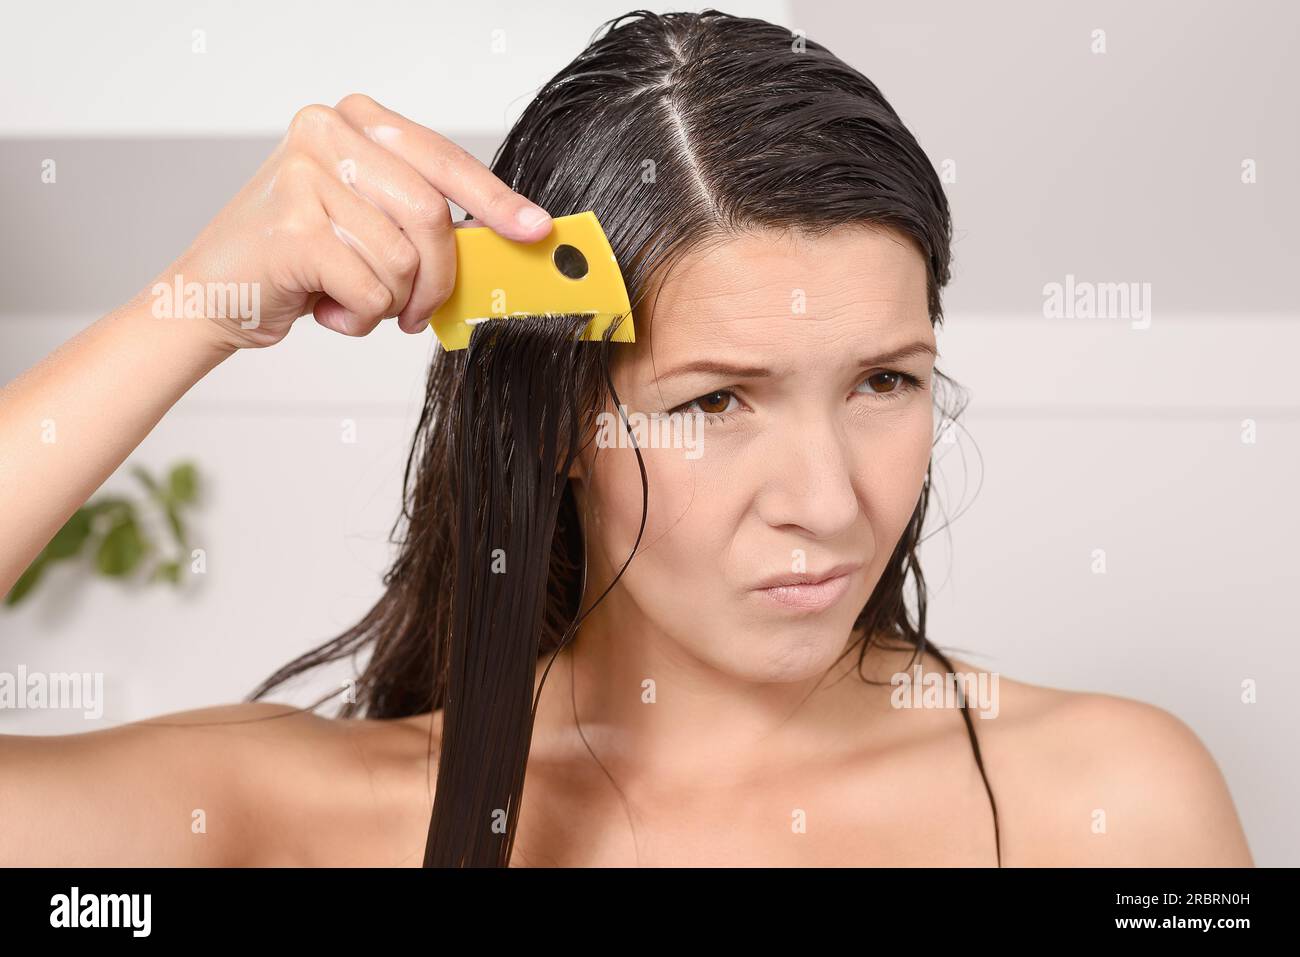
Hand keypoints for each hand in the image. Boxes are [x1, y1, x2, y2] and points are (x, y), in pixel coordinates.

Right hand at [151, 93, 551, 349]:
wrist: (211, 294)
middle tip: (419, 311)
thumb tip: (506, 238)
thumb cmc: (299, 260)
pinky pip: (371, 291)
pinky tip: (327, 308)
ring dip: (391, 302)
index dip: (495, 200)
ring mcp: (304, 177)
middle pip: (431, 215)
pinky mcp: (292, 230)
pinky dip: (359, 318)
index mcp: (355, 121)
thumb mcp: (368, 221)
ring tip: (353, 299)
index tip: (534, 229)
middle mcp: (327, 133)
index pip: (444, 159)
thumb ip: (422, 216)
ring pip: (403, 260)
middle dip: (438, 279)